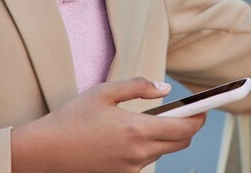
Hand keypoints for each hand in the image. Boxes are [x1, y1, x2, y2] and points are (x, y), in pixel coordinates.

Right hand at [10, 77, 206, 172]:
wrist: (45, 151)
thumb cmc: (73, 118)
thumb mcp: (104, 92)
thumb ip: (138, 86)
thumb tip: (165, 89)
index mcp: (137, 130)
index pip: (185, 129)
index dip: (199, 118)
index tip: (204, 108)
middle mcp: (138, 154)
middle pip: (179, 144)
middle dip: (187, 128)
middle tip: (185, 112)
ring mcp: (130, 168)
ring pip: (161, 152)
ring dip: (165, 137)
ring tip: (154, 119)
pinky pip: (144, 160)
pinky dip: (147, 147)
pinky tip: (132, 135)